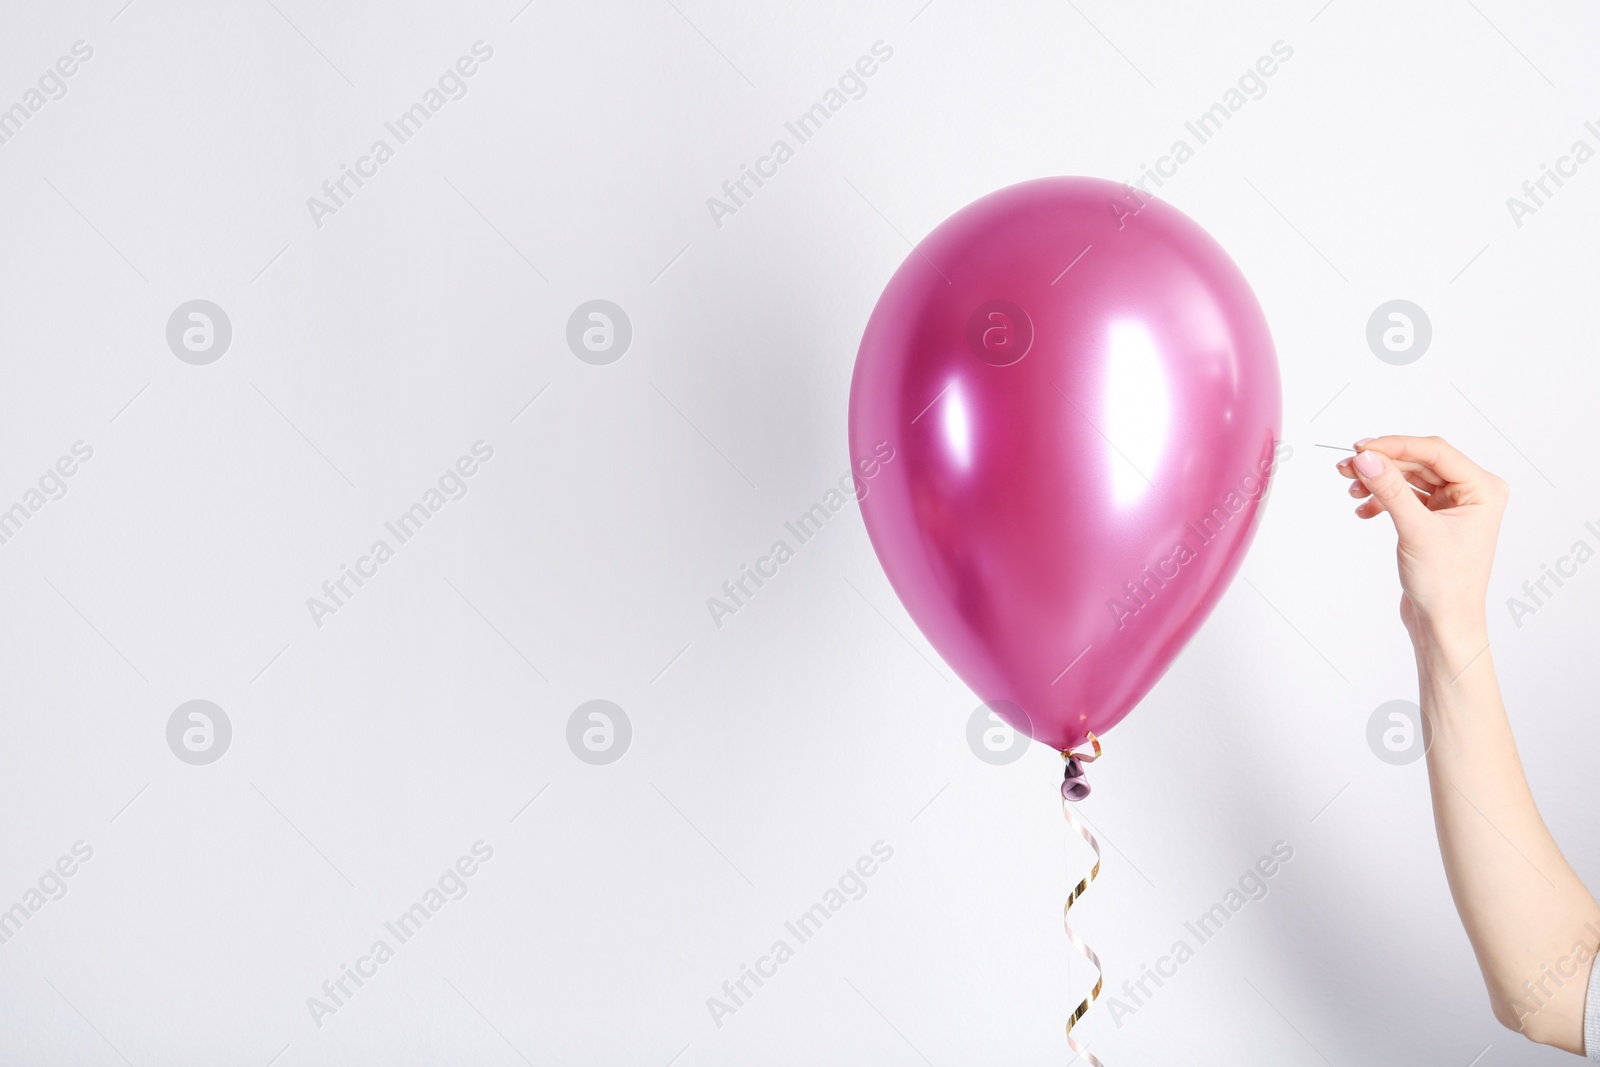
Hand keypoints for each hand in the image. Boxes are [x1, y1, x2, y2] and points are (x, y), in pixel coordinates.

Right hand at [1336, 436, 1506, 644]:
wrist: (1444, 623)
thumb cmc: (1446, 585)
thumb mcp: (1416, 531)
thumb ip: (1390, 490)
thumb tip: (1367, 458)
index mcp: (1483, 489)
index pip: (1435, 452)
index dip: (1396, 446)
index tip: (1361, 448)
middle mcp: (1472, 493)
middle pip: (1419, 462)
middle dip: (1382, 464)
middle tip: (1347, 466)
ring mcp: (1453, 506)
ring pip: (1409, 478)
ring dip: (1379, 481)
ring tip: (1351, 488)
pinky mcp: (1434, 519)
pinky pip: (1405, 496)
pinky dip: (1383, 499)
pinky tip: (1364, 510)